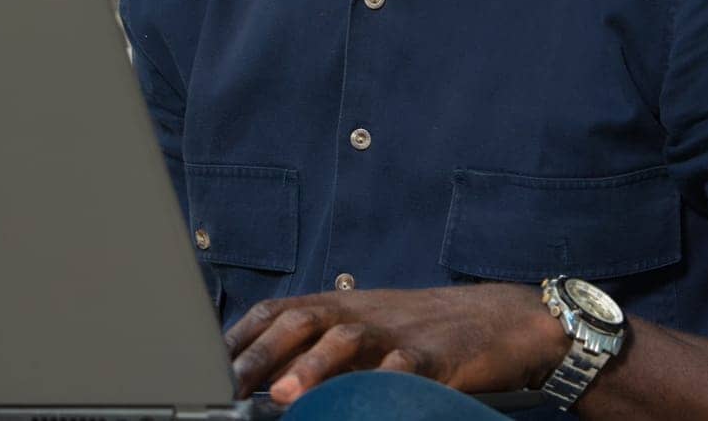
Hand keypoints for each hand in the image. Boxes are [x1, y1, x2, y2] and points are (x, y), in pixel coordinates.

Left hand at [223, 282, 568, 403]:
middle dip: (259, 352)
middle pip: (300, 321)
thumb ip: (322, 346)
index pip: (278, 311)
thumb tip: (267, 379)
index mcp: (341, 306)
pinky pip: (404, 370)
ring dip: (311, 367)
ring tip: (284, 396)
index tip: (207, 365)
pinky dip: (383, 385)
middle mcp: (361, 313)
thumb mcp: (368, 329)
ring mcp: (396, 332)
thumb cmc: (425, 331)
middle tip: (228, 385)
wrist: (501, 319)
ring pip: (346, 341)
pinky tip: (367, 401)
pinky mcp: (433, 355)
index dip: (240, 335)